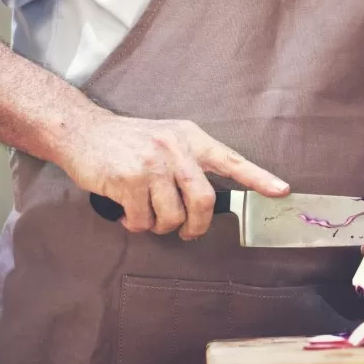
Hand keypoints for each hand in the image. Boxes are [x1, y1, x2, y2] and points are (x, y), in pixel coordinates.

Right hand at [57, 115, 288, 239]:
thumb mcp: (167, 136)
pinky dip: (137, 224)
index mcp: (190, 138)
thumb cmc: (128, 140)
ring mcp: (151, 164)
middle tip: (187, 233)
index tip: (281, 190)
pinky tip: (128, 213)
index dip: (258, 177)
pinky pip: (144, 220)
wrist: (81, 130)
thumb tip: (209, 199)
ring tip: (148, 215)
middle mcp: (175, 149)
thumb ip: (190, 160)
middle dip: (197, 226)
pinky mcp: (128, 180)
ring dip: (161, 226)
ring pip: (173, 216)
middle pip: (204, 201)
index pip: (231, 159)